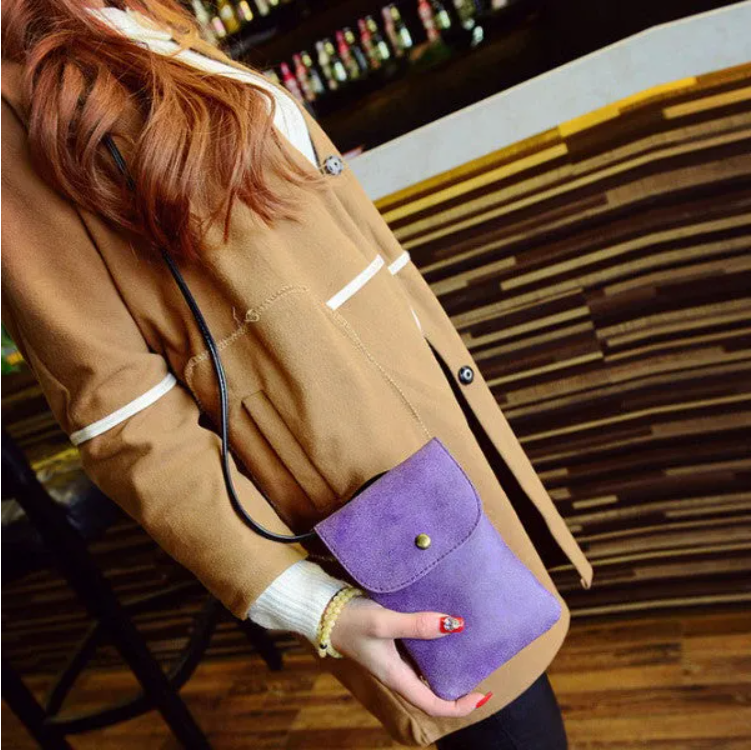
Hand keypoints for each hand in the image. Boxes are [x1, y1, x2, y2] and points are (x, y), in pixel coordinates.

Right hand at [329, 595, 490, 717]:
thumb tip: (455, 626)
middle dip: (456, 689)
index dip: (459, 706)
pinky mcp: (388, 646)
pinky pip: (416, 658)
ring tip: (467, 653)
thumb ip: (417, 625)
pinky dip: (432, 652)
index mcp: (396, 676)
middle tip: (479, 672)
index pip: (433, 704)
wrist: (323, 611)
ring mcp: (392, 661)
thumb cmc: (351, 620)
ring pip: (424, 675)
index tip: (482, 694)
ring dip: (445, 670)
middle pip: (431, 693)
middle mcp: (396, 673)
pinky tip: (441, 633)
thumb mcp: (384, 622)